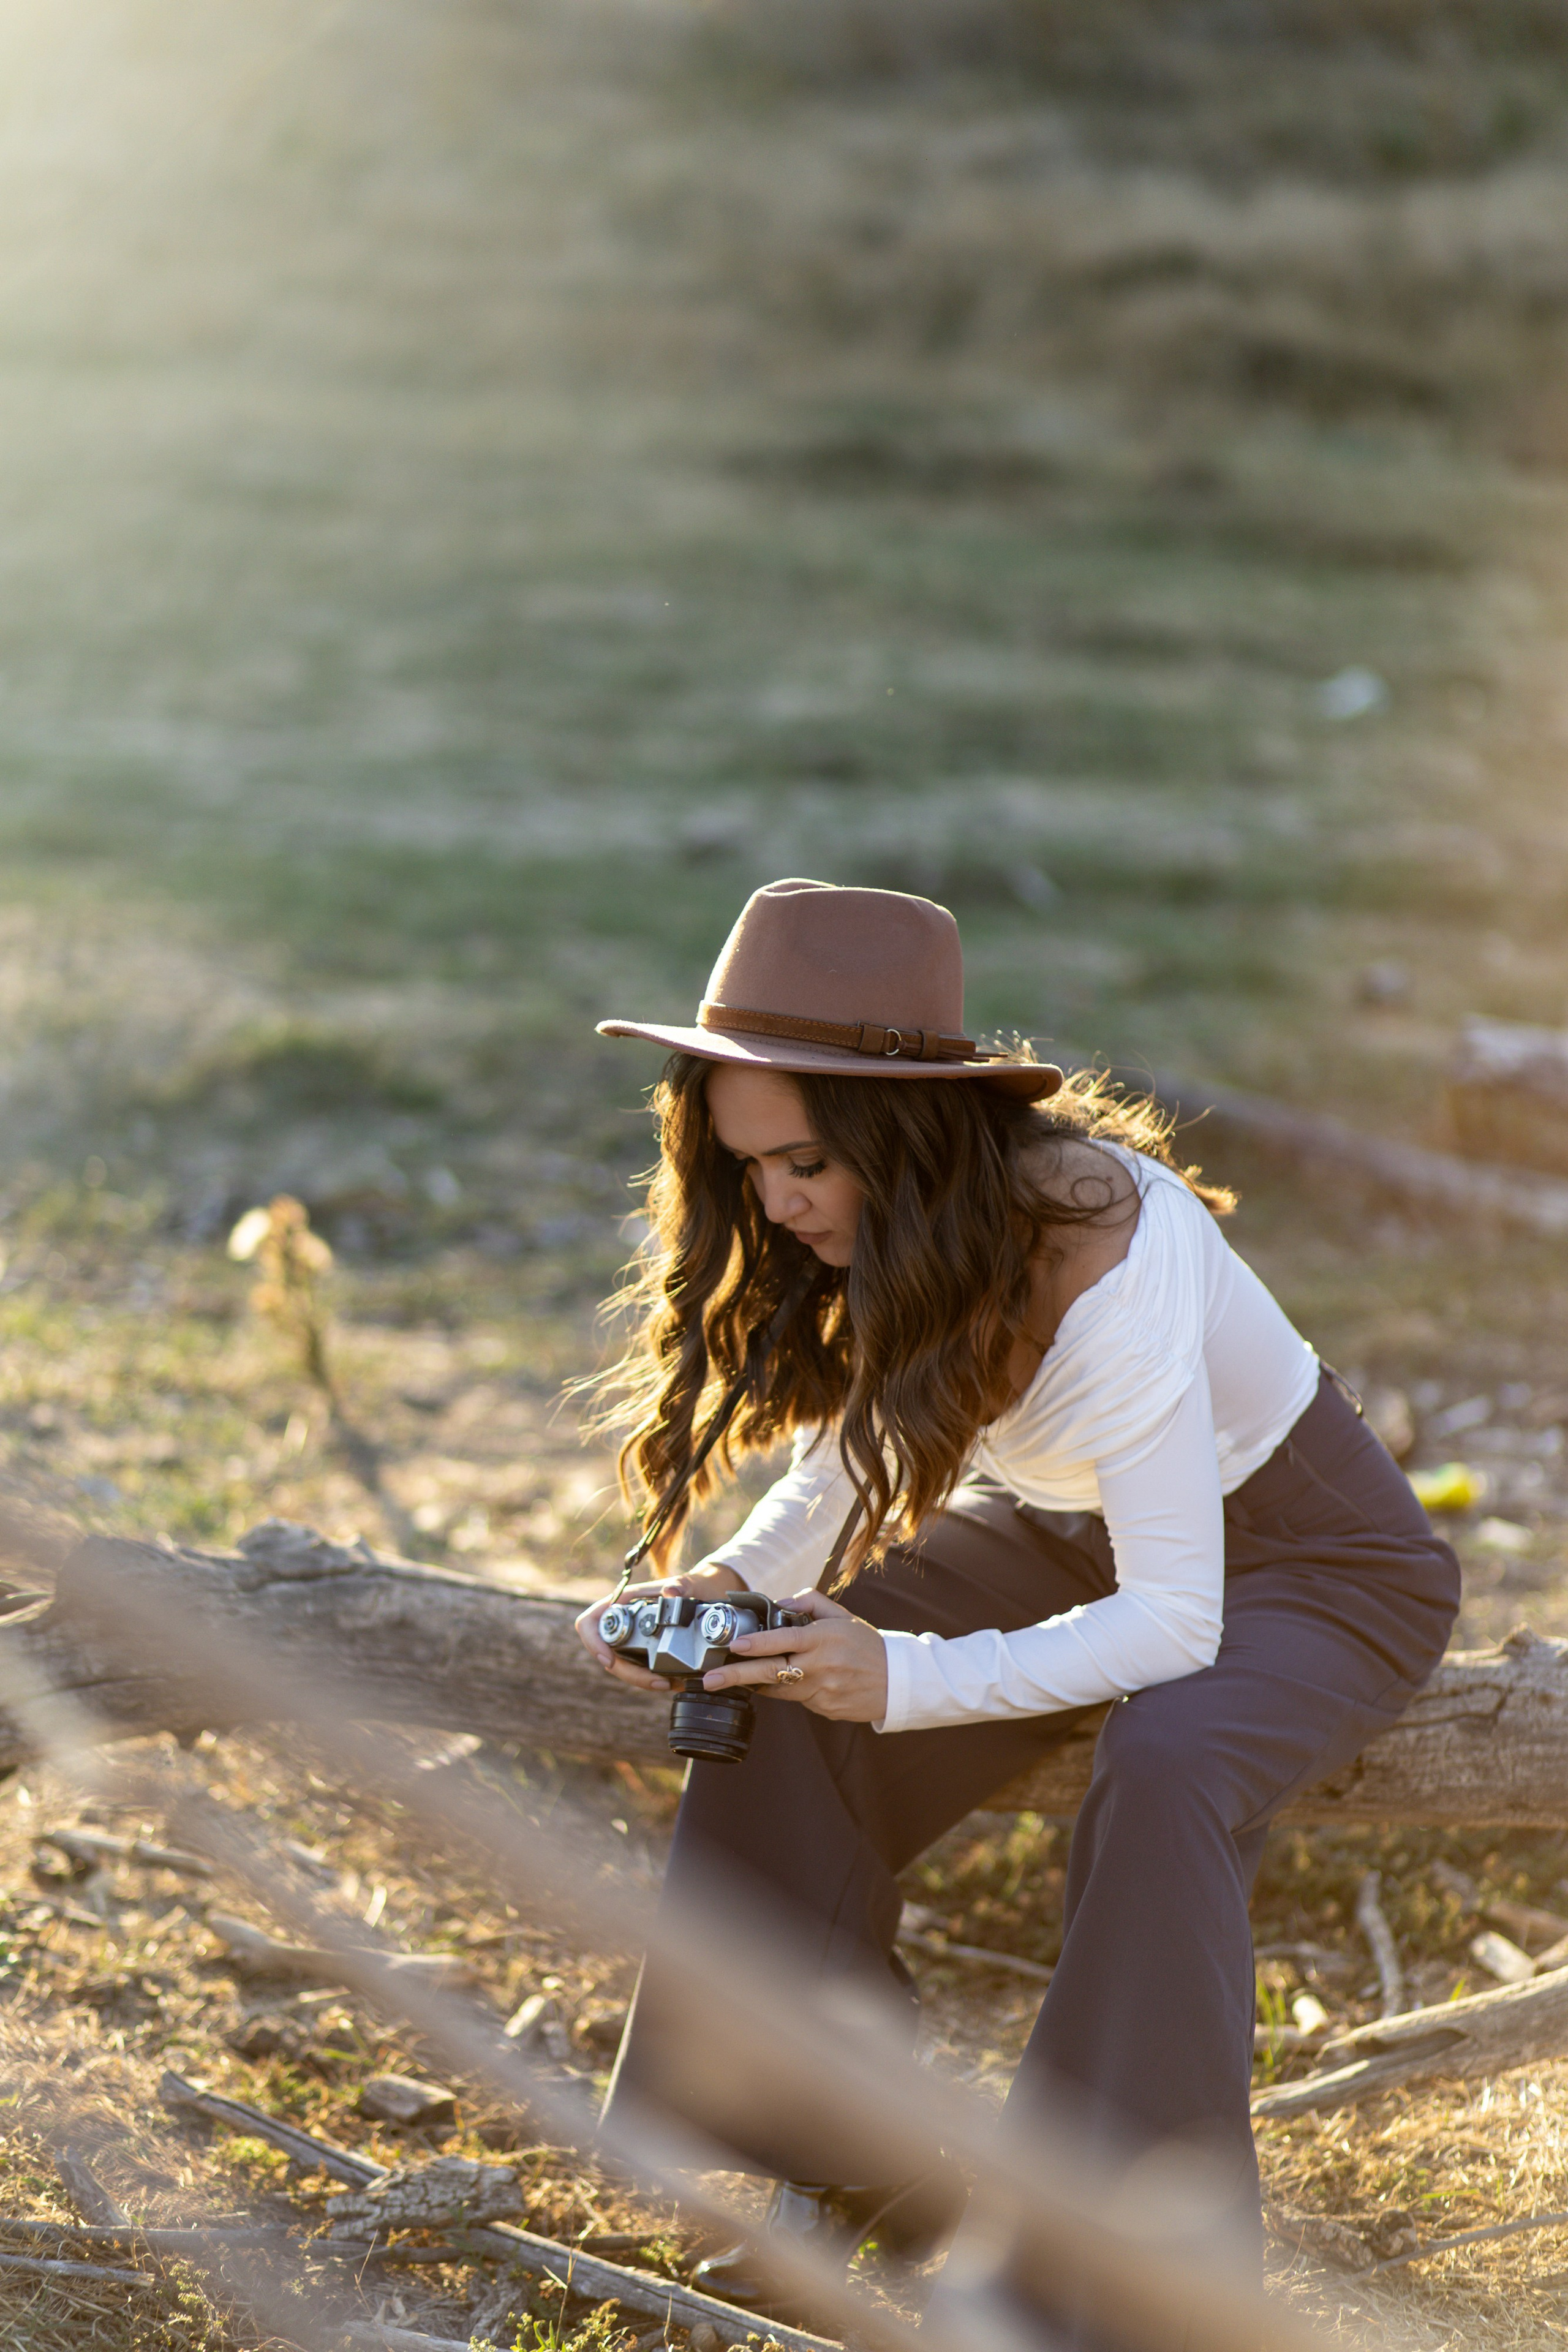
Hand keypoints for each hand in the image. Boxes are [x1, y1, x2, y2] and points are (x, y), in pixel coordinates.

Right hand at [573, 1562, 739, 1695]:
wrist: (705, 1594)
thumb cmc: (690, 1585)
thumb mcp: (687, 1583)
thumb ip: (679, 1586)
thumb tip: (670, 1592)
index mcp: (622, 1603)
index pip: (589, 1623)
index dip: (593, 1643)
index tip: (608, 1661)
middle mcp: (622, 1622)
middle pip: (607, 1655)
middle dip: (629, 1673)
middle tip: (658, 1682)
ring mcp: (631, 1638)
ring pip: (623, 1666)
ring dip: (642, 1680)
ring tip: (669, 1684)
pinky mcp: (643, 1650)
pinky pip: (639, 1669)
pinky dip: (652, 1678)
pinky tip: (673, 1682)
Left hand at [701, 1589, 888, 1723]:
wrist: (898, 1681)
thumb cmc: (866, 1644)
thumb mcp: (842, 1616)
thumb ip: (810, 1603)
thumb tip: (779, 1604)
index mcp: (824, 1639)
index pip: (784, 1640)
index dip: (757, 1643)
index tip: (735, 1645)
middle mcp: (821, 1667)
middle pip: (771, 1672)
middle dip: (736, 1676)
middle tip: (709, 1680)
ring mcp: (822, 1692)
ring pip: (779, 1689)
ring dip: (758, 1683)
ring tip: (737, 1678)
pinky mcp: (823, 1709)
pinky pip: (796, 1699)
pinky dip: (787, 1689)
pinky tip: (787, 1681)